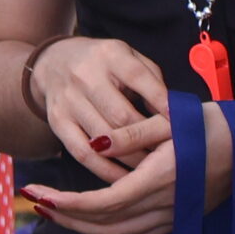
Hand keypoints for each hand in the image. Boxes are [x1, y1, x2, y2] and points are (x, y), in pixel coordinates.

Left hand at [24, 105, 234, 233]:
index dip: (66, 202)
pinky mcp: (180, 219)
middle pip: (104, 224)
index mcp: (161, 179)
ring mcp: (174, 217)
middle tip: (37, 201)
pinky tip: (94, 218)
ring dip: (84, 227)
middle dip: (66, 216)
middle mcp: (166, 205)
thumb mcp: (173, 119)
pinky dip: (109, 230)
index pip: (102, 202)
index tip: (38, 192)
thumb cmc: (215, 127)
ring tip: (58, 210)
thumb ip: (132, 133)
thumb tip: (93, 146)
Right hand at [31, 36, 171, 177]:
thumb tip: (172, 113)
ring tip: (151, 169)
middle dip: (148, 138)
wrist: (53, 62)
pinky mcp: (57, 122)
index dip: (162, 101)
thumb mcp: (130, 58)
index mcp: (111, 55)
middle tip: (169, 154)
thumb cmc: (105, 64)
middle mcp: (86, 76)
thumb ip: (152, 81)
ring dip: (130, 158)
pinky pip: (82, 153)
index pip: (139, 77)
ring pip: (104, 138)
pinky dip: (104, 169)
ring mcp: (69, 101)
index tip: (181, 121)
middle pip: (121, 115)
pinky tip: (122, 178)